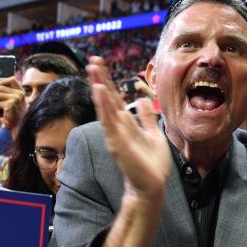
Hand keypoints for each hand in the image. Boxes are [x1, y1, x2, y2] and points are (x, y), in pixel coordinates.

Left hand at [0, 76, 26, 130]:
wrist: (18, 128)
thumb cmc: (12, 117)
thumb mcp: (10, 102)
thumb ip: (3, 94)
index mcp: (21, 92)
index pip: (12, 80)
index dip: (2, 82)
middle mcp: (20, 94)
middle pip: (1, 87)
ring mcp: (16, 98)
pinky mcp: (11, 104)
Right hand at [87, 56, 170, 197]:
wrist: (152, 186)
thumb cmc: (153, 165)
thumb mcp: (154, 135)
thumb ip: (146, 118)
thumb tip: (141, 100)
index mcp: (127, 124)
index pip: (115, 98)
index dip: (108, 81)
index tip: (101, 64)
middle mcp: (118, 127)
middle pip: (107, 98)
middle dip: (100, 79)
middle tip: (92, 60)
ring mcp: (115, 135)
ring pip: (105, 107)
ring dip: (99, 88)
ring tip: (93, 71)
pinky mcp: (117, 143)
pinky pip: (109, 121)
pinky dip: (104, 106)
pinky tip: (100, 91)